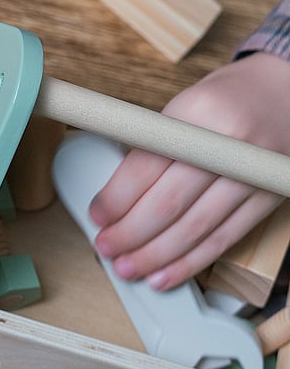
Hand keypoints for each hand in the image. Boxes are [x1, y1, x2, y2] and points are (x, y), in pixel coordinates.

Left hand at [88, 51, 289, 289]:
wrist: (284, 93)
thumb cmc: (225, 100)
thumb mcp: (185, 106)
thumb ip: (156, 146)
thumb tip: (116, 195)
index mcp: (196, 113)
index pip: (147, 164)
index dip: (117, 197)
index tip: (97, 215)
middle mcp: (227, 144)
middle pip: (169, 202)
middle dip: (131, 232)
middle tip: (106, 247)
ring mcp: (252, 174)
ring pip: (196, 228)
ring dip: (157, 255)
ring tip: (129, 268)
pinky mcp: (269, 198)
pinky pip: (225, 238)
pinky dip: (192, 261)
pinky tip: (166, 274)